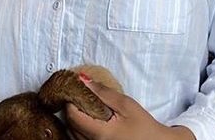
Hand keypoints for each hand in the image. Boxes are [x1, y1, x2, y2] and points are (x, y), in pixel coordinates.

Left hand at [64, 78, 194, 139]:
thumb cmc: (144, 126)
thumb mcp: (126, 105)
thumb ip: (103, 92)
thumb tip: (83, 80)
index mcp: (101, 133)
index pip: (72, 116)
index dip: (70, 101)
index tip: (75, 91)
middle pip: (70, 126)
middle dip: (72, 109)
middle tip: (80, 97)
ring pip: (72, 135)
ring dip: (74, 120)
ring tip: (85, 108)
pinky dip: (79, 130)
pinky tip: (89, 122)